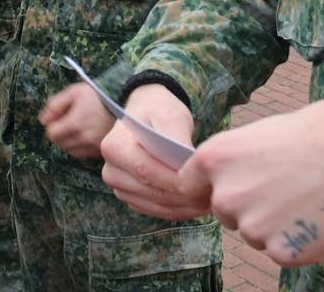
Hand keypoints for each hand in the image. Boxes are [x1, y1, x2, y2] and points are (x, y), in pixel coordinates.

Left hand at [41, 83, 114, 158]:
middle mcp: (83, 138)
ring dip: (69, 141)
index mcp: (75, 124)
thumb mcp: (74, 92)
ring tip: (78, 127)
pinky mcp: (101, 151)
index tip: (59, 117)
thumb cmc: (97, 95)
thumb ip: (55, 104)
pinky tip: (86, 134)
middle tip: (68, 121)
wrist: (124, 102)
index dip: (52, 125)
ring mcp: (93, 146)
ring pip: (71, 150)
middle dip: (60, 133)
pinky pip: (83, 154)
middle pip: (60, 143)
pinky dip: (81, 146)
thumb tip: (43, 120)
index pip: (52, 134)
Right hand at [100, 84, 206, 220]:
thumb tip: (186, 165)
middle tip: (212, 196)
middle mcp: (111, 170)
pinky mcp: (130, 197)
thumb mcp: (170, 115)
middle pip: (151, 192)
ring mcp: (118, 187)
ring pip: (155, 206)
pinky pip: (156, 211)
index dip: (176, 182)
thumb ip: (176, 136)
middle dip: (184, 197)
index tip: (203, 183)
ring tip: (209, 200)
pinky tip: (197, 204)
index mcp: (114, 146)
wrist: (146, 116)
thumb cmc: (158, 112)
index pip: (147, 172)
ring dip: (184, 207)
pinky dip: (178, 210)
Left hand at [177, 90, 323, 266]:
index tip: (225, 189)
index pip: (188, 186)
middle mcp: (227, 195)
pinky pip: (280, 250)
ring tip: (305, 197)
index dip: (208, 188)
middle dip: (248, 205)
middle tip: (283, 187)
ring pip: (254, 234)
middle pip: (225, 212)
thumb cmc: (316, 133)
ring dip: (274, 224)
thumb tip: (225, 185)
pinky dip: (297, 239)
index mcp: (214, 159)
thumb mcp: (258, 135)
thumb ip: (234, 165)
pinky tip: (316, 215)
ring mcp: (254, 227)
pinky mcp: (283, 251)